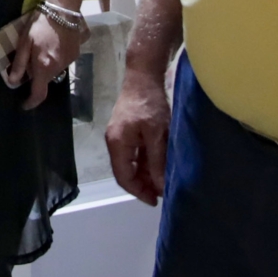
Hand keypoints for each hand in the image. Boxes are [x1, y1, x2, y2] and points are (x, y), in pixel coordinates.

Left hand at [6, 11, 85, 109]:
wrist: (63, 9)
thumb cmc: (39, 24)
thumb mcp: (24, 42)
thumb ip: (19, 63)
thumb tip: (12, 81)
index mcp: (44, 66)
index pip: (39, 94)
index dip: (31, 102)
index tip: (24, 105)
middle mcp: (58, 68)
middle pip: (46, 81)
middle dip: (37, 77)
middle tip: (29, 62)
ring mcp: (69, 61)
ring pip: (55, 72)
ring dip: (47, 67)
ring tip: (41, 49)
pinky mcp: (76, 54)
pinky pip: (63, 63)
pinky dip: (55, 59)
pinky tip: (52, 45)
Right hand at [105, 67, 171, 204]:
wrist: (144, 76)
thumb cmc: (150, 104)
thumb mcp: (157, 134)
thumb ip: (157, 161)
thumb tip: (160, 186)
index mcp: (117, 144)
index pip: (124, 177)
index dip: (138, 191)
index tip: (155, 200)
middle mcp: (114, 142)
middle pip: (126, 172)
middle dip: (143, 184)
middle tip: (162, 192)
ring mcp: (119, 137)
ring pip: (131, 163)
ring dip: (146, 174)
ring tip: (163, 180)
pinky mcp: (127, 131)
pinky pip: (134, 153)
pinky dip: (146, 162)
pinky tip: (159, 165)